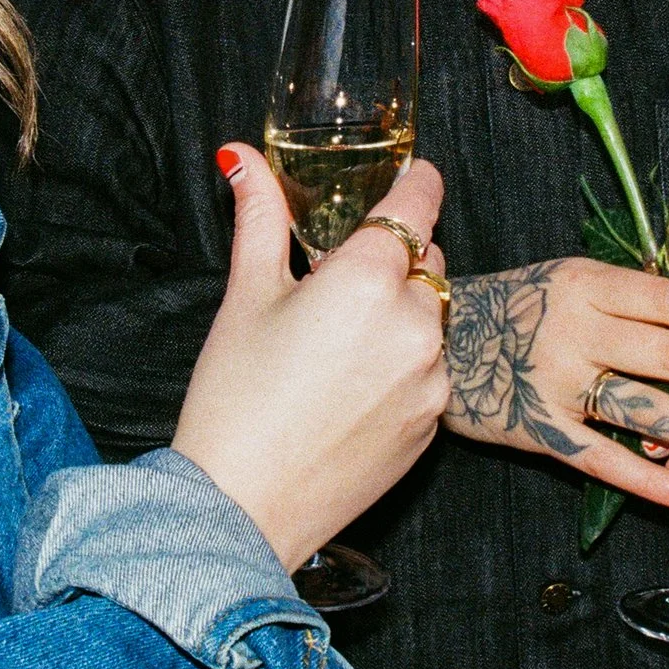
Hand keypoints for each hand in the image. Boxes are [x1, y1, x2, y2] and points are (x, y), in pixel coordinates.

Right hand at [171, 146, 451, 568]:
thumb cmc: (234, 401)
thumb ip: (258, 218)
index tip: (412, 176)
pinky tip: (353, 386)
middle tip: (345, 279)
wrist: (241, 509)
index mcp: (367, 279)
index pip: (418, 204)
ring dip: (404, 314)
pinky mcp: (433, 425)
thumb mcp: (245, 296)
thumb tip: (241, 159)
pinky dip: (406, 364)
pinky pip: (432, 371)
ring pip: (433, 317)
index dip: (416, 183)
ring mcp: (431, 379)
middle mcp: (414, 324)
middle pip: (427, 261)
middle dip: (397, 259)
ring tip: (342, 343)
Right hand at [438, 257, 668, 512]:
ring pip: (648, 410)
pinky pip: (604, 460)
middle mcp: (575, 328)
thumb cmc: (508, 306)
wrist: (433, 340)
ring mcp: (556, 380)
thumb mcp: (563, 279)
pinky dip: (650, 480)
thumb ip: (621, 297)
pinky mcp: (539, 428)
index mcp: (586, 283)